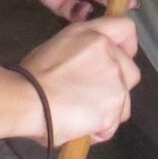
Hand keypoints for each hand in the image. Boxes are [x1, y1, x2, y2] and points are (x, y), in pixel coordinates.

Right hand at [19, 17, 140, 143]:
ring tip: (79, 115)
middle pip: (131, 71)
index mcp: (92, 36)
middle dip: (117, 86)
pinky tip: (78, 127)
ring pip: (123, 102)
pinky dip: (98, 130)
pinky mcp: (114, 109)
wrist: (26, 99)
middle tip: (90, 95)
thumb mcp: (58, 47)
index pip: (125, 28)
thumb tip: (88, 66)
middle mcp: (109, 55)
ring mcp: (115, 83)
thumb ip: (82, 52)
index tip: (121, 57)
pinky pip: (112, 124)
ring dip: (107, 110)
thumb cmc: (30, 77)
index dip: (127, 45)